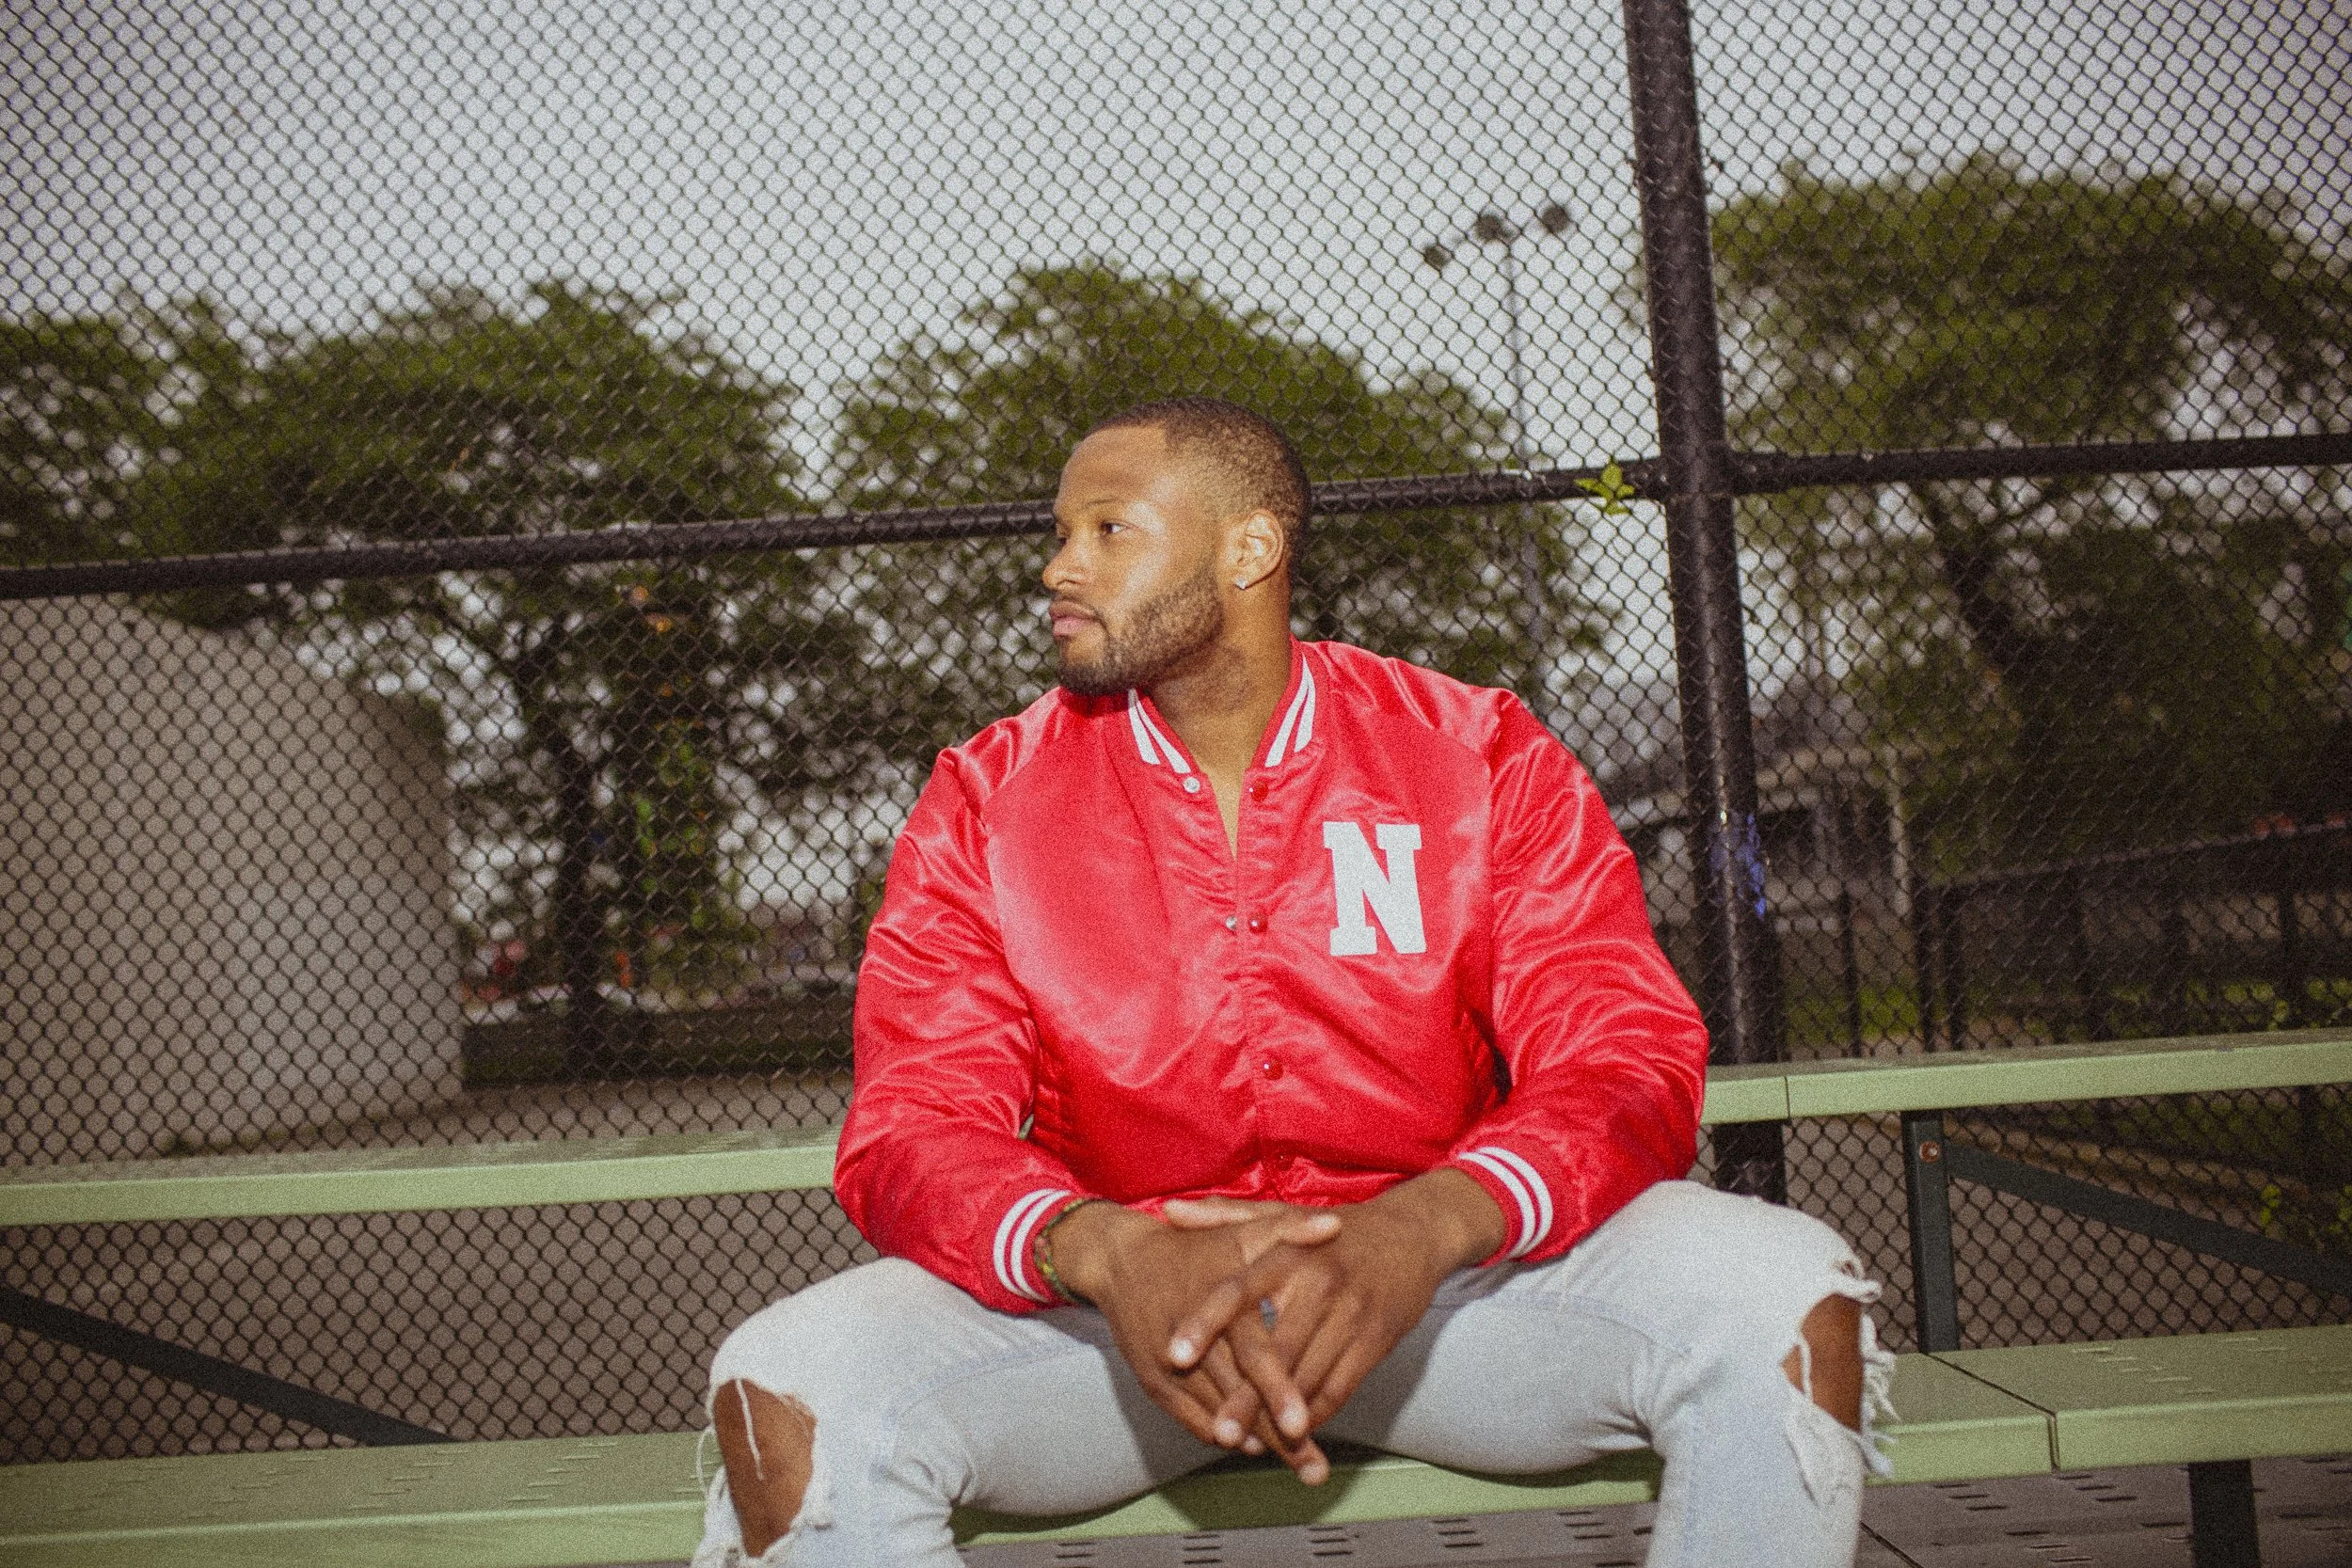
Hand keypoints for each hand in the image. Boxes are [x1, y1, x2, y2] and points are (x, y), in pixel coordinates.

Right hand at [1047, 1199, 1339, 1467]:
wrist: (1120, 1262)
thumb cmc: (1191, 1249)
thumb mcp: (1239, 1232)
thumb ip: (1289, 1229)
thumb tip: (1337, 1225)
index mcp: (1216, 1302)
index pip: (1252, 1355)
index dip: (1279, 1392)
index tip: (1306, 1425)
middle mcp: (1188, 1339)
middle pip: (1237, 1398)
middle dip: (1277, 1435)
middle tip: (1314, 1470)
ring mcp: (1166, 1367)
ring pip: (1217, 1417)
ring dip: (1256, 1441)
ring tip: (1298, 1465)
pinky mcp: (1152, 1384)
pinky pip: (1191, 1420)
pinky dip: (1223, 1435)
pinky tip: (1253, 1446)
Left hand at [1166, 1169, 1504, 1481]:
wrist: (1412, 1234)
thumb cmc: (1336, 1230)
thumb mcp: (1283, 1216)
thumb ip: (1224, 1218)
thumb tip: (1169, 1211)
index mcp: (1287, 1253)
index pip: (1237, 1290)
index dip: (1204, 1323)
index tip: (1174, 1355)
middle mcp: (1319, 1283)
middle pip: (1275, 1350)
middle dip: (1246, 1396)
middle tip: (1219, 1431)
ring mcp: (1351, 1313)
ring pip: (1309, 1376)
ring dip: (1281, 1417)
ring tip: (1252, 1446)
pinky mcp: (1376, 1339)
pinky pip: (1340, 1386)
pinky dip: (1316, 1412)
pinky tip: (1294, 1431)